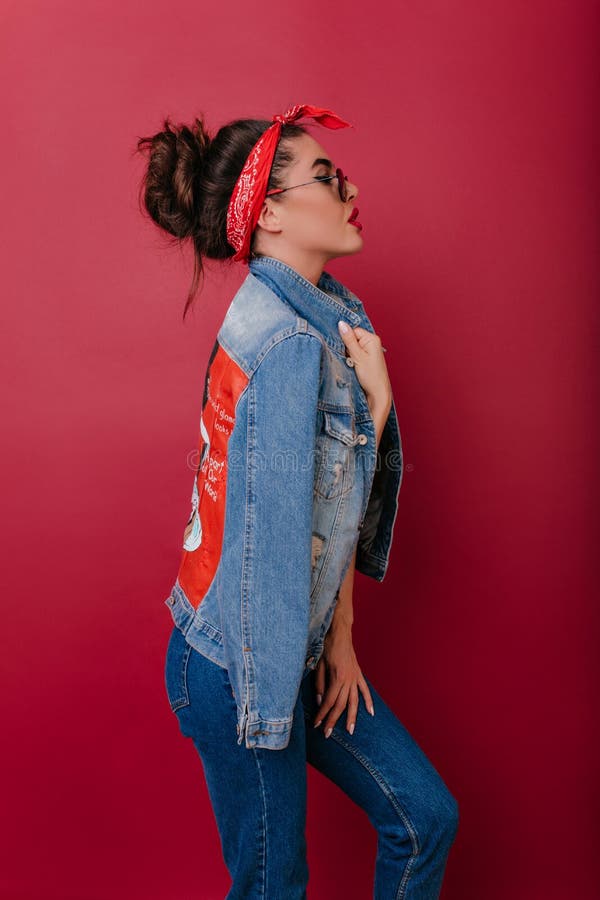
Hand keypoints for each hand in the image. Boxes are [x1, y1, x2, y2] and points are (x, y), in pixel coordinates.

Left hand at [313, 622, 374, 737]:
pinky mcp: (359, 674)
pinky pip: (365, 690)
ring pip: (354, 701)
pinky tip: (370, 713)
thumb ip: (320, 684)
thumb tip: (322, 702)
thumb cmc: (326, 646)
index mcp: (337, 677)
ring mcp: (355, 677)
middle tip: (327, 734)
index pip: (329, 701)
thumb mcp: (319, 665)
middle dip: (333, 720)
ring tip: (350, 731)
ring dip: (352, 717)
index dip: (322, 714)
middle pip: (341, 705)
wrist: (339, 631)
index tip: (316, 724)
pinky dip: (368, 701)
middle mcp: (348, 679)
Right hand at [337, 321, 391, 410]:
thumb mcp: (357, 357)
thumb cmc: (371, 376)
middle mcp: (372, 343)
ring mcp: (369, 351)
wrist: (378, 394)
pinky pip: (354, 354)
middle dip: (346, 347)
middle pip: (352, 338)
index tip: (343, 349)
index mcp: (372, 339)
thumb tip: (341, 324)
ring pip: (351, 347)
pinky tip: (351, 366)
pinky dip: (350, 359)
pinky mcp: (366, 359)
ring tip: (351, 364)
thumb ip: (349, 340)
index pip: (353, 330)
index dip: (345, 339)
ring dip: (347, 354)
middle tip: (348, 358)